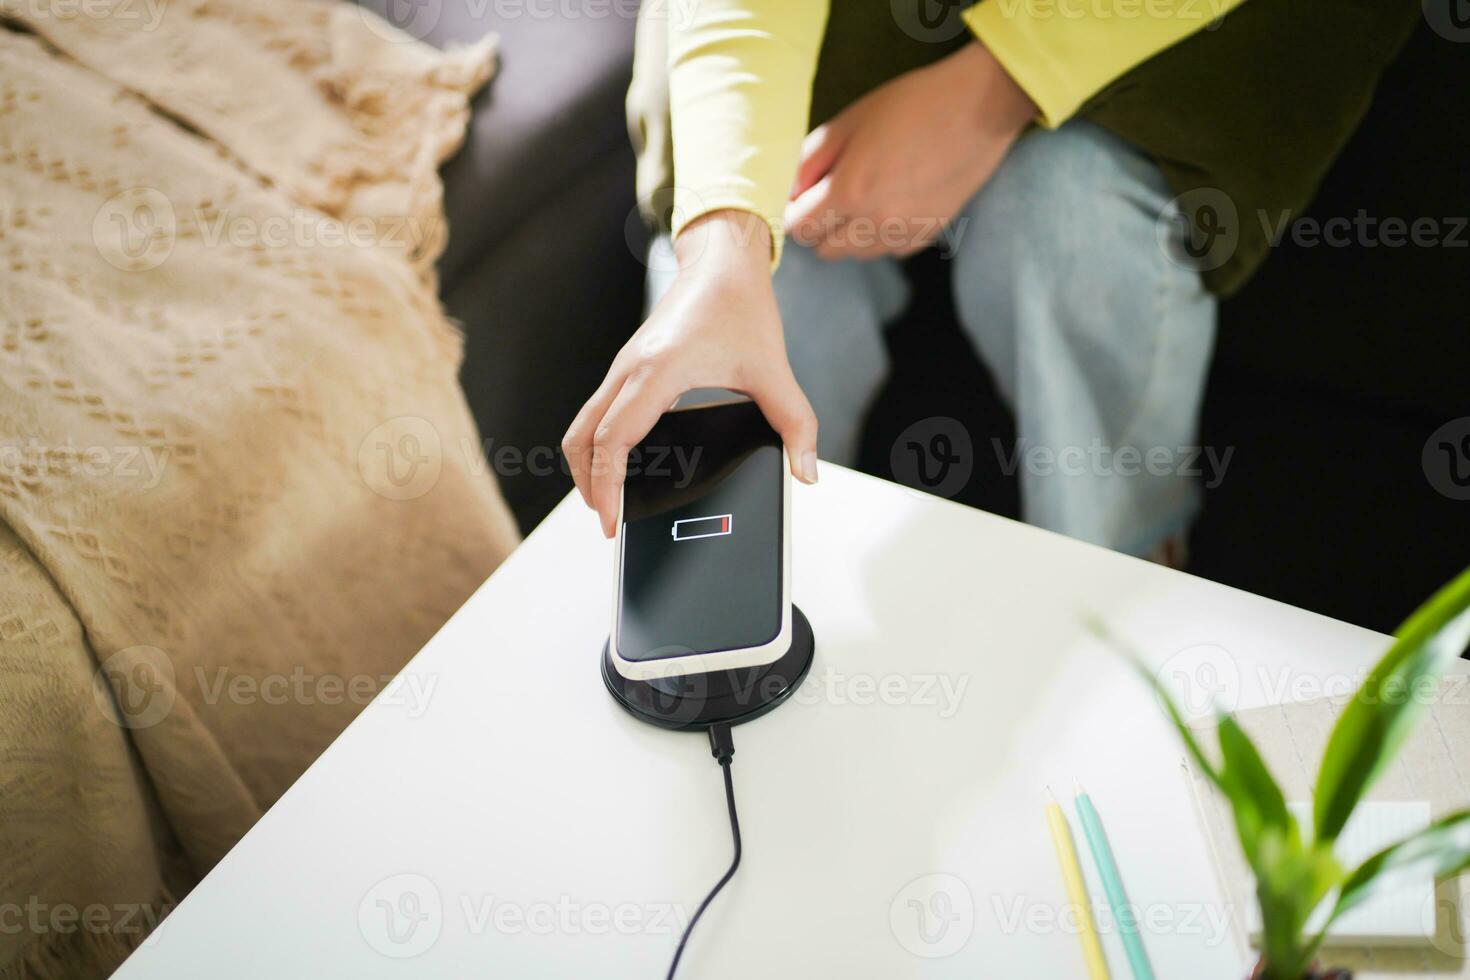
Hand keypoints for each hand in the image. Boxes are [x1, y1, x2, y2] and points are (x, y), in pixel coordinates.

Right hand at [562, 210, 818, 537]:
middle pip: (582, 438)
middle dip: (588, 486)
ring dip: (588, 465)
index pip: (613, 440)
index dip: (607, 486)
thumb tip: (804, 470)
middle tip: (608, 521)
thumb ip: (794, 423)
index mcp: (657, 370)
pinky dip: (599, 443)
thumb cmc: (739, 304)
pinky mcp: (628, 365)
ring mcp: (624, 366)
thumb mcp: (773, 369)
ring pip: (583, 424)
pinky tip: (622, 463)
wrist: (722, 262)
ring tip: (609, 500)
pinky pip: (598, 411)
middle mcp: (629, 368)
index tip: (613, 520)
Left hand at [785, 41, 1036, 260]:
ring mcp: (904, 233)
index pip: (799, 229)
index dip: (795, 211)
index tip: (803, 195)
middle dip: (820, 226)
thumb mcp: (849, 122)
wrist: (977, 109)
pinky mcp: (927, 235)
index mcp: (849, 193)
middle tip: (831, 193)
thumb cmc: (910, 105)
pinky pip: (889, 250)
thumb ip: (810, 161)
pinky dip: (882, 235)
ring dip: (850, 233)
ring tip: (867, 193)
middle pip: (825, 250)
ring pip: (856, 254)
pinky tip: (893, 201)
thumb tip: (789, 192)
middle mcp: (875, 223)